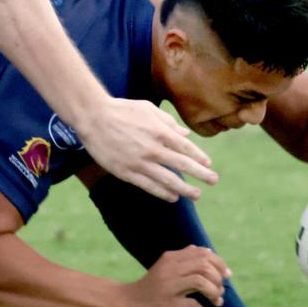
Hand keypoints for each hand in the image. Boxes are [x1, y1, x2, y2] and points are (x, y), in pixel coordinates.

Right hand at [76, 97, 216, 201]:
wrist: (93, 118)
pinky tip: (173, 197)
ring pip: (168, 180)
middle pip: (182, 165)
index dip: (199, 157)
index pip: (185, 148)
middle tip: (214, 180)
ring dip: (185, 189)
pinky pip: (148, 186)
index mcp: (159, 132)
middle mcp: (153, 149)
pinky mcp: (126, 172)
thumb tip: (186, 135)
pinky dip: (163, 193)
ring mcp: (139, 163)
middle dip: (200, 174)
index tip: (208, 165)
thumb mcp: (148, 109)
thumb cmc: (122, 110)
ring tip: (197, 195)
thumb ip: (169, 123)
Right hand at [124, 245, 229, 306]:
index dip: (220, 263)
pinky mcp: (166, 305)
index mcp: (170, 258)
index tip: (226, 275)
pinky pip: (193, 305)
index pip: (203, 253)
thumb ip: (183, 259)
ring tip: (215, 302)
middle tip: (220, 291)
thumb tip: (206, 250)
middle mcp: (169, 269)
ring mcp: (167, 287)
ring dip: (214, 293)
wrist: (125, 304)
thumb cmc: (149, 288)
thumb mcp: (165, 268)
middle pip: (204, 265)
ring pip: (201, 281)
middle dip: (219, 278)